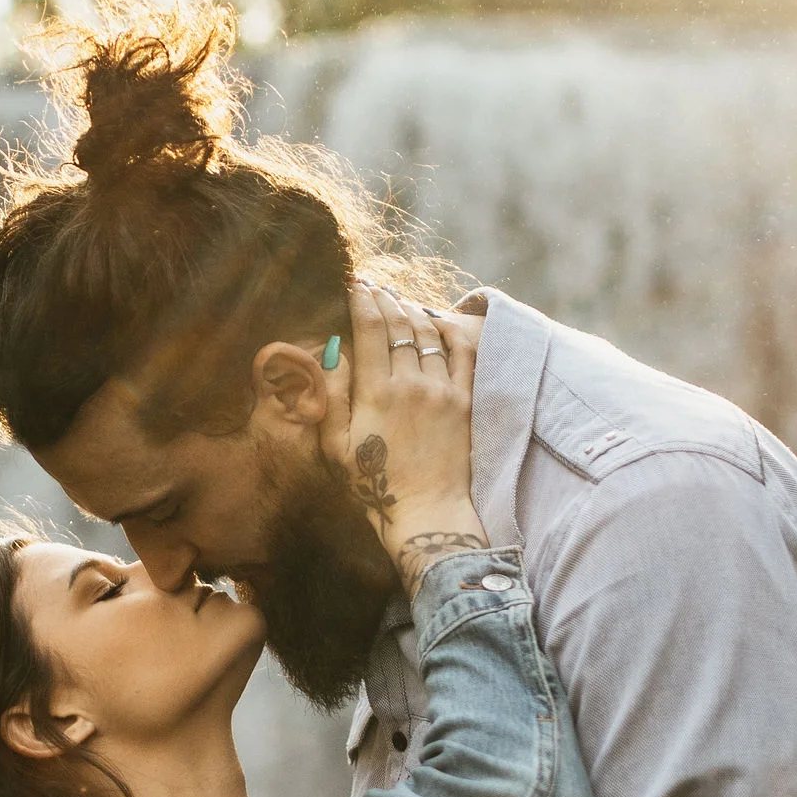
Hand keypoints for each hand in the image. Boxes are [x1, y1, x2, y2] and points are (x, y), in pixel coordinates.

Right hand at [322, 279, 484, 587]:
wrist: (426, 512)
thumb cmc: (374, 486)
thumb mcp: (336, 447)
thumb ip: (330, 398)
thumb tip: (331, 354)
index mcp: (374, 392)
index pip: (368, 328)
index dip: (361, 300)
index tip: (354, 285)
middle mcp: (410, 383)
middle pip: (398, 323)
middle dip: (384, 298)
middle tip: (374, 286)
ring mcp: (441, 390)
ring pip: (427, 333)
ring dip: (412, 310)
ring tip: (399, 301)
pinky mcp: (465, 401)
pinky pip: (462, 352)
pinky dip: (450, 330)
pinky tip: (439, 322)